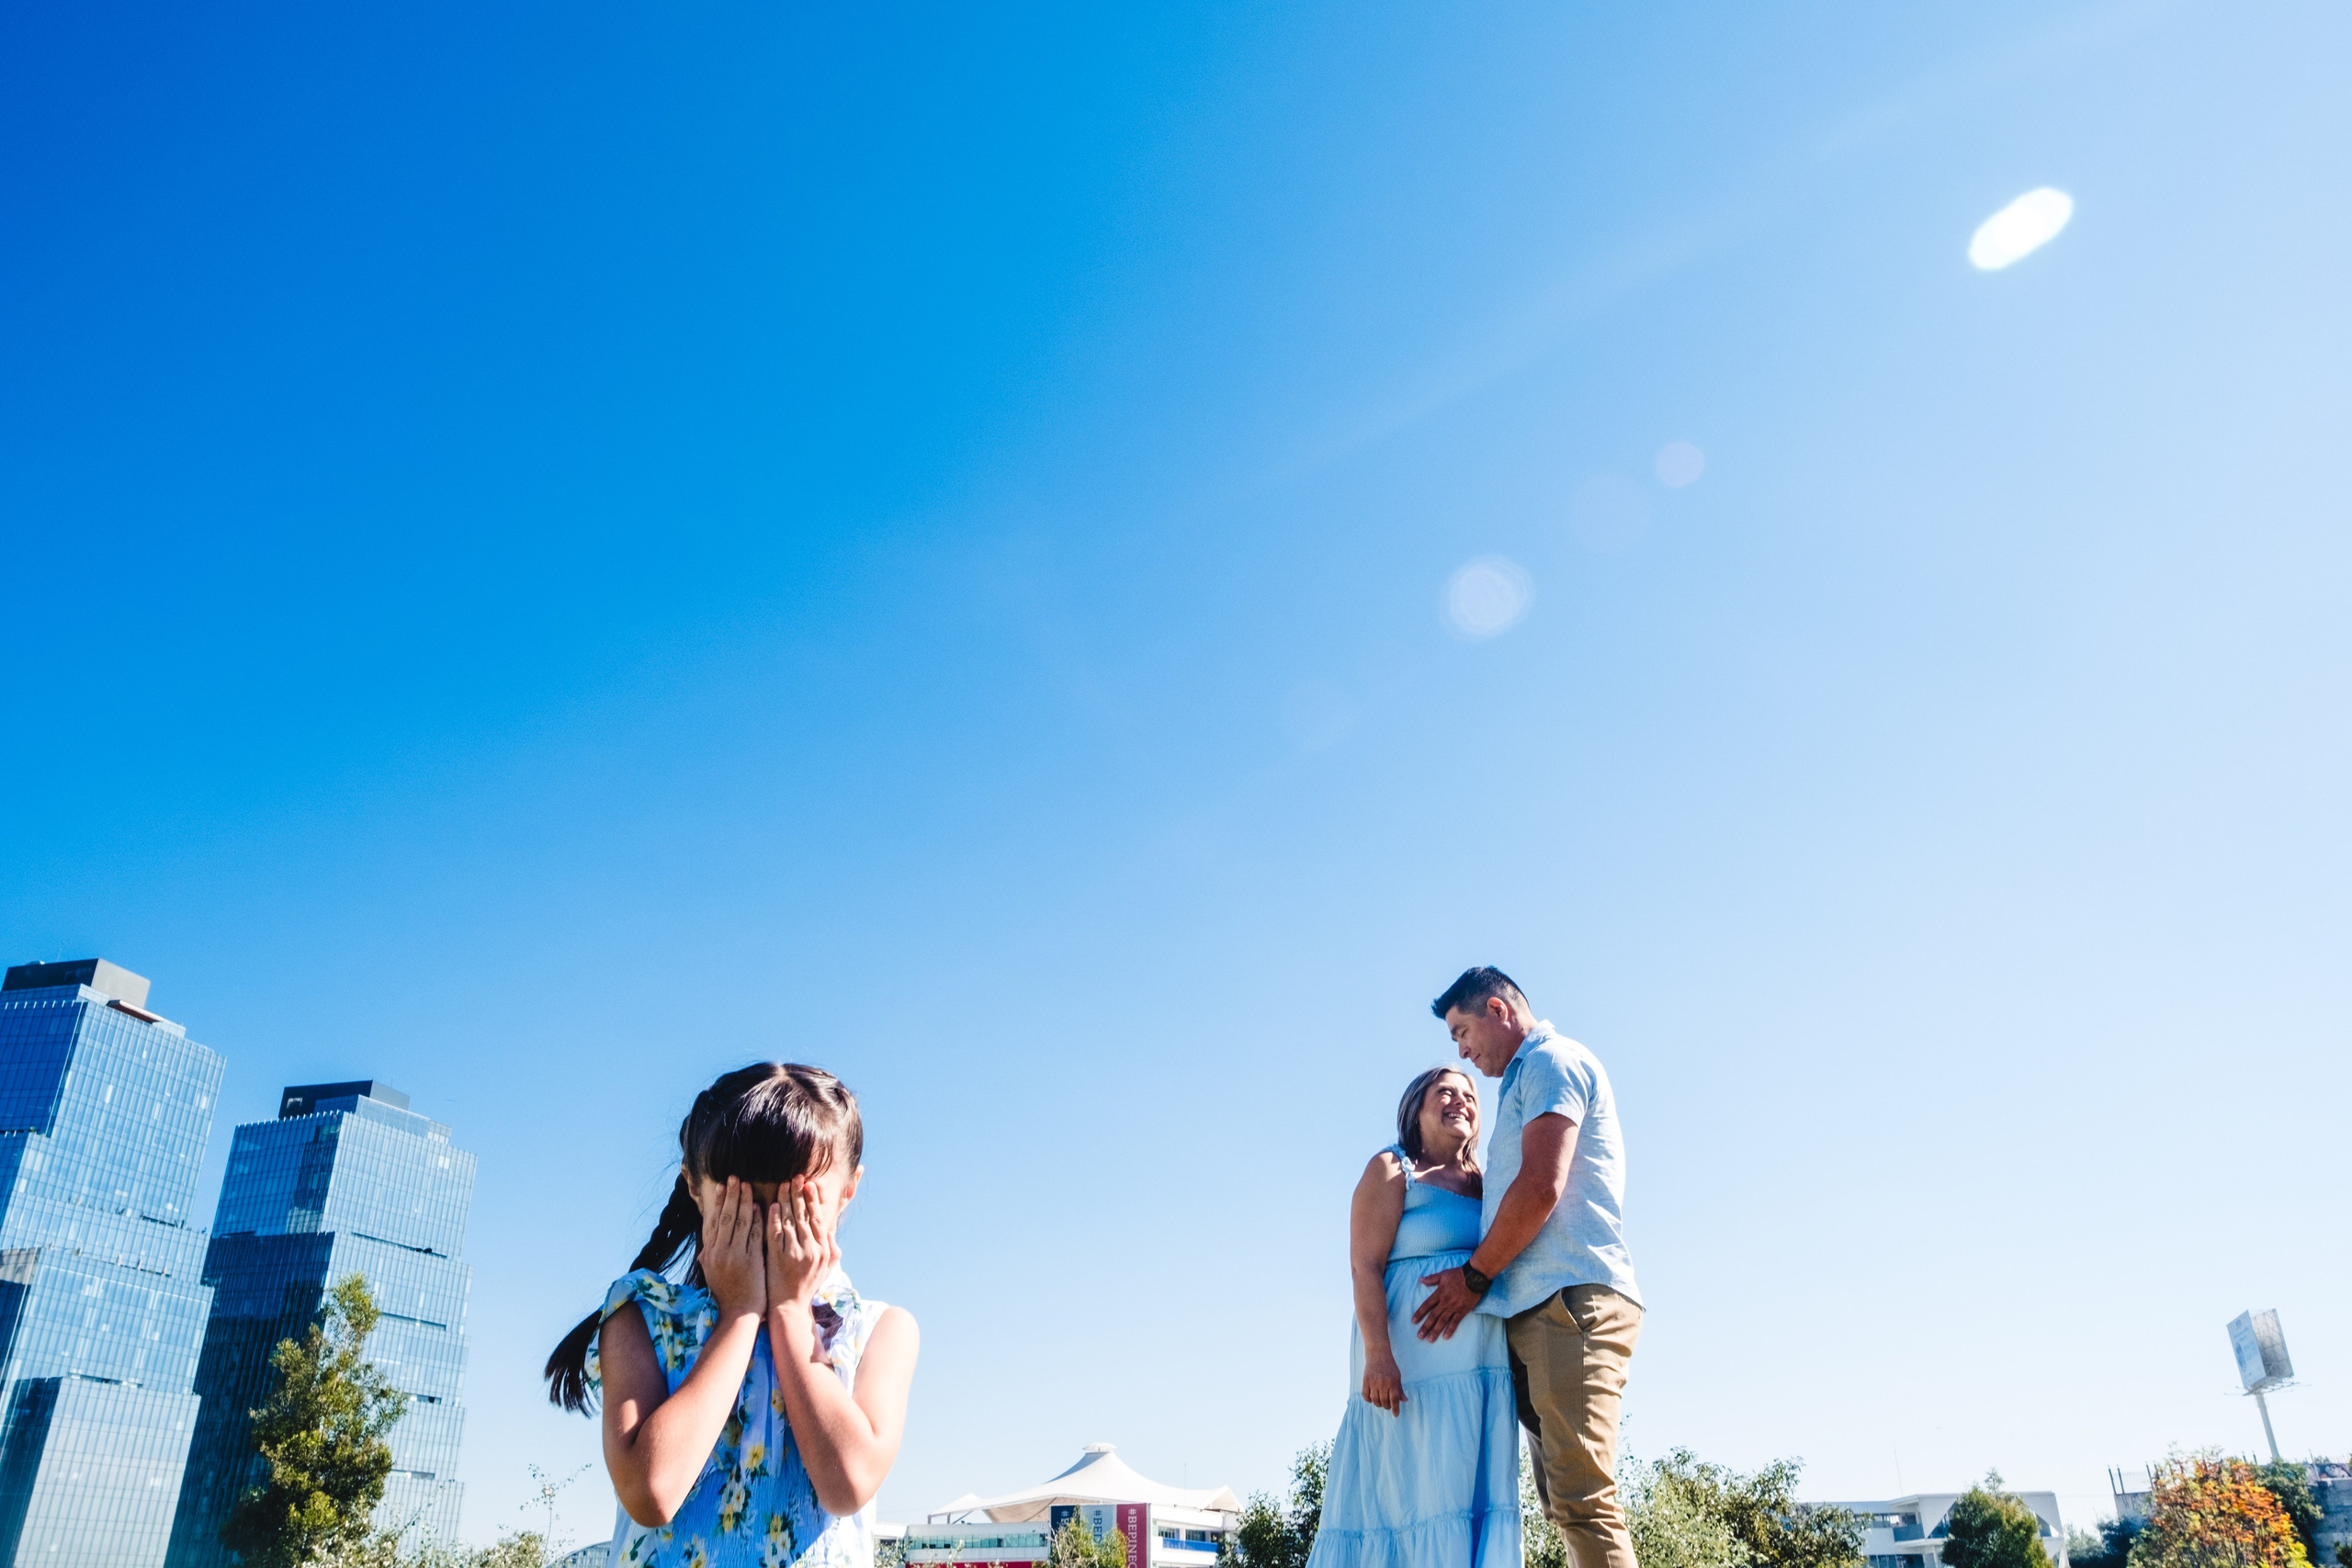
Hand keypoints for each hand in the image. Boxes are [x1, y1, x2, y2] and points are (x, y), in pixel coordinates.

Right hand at [699, 1176, 766, 1319]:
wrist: (738, 1314)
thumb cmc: (728, 1292)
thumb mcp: (712, 1271)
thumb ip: (710, 1253)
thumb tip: (708, 1238)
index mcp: (709, 1253)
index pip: (712, 1221)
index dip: (717, 1202)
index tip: (722, 1186)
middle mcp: (718, 1253)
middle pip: (724, 1217)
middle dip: (731, 1195)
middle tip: (735, 1177)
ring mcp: (734, 1257)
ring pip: (739, 1222)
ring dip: (744, 1201)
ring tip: (747, 1185)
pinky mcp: (750, 1261)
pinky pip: (753, 1235)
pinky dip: (757, 1219)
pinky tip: (761, 1206)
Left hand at [763, 1176, 839, 1311]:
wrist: (789, 1307)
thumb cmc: (807, 1287)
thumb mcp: (826, 1269)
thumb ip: (831, 1250)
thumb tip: (832, 1232)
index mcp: (823, 1250)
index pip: (819, 1219)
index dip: (813, 1201)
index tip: (809, 1185)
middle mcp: (812, 1250)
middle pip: (805, 1216)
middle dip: (800, 1195)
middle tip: (796, 1178)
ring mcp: (795, 1254)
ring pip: (790, 1221)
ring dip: (786, 1202)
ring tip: (783, 1186)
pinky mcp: (779, 1259)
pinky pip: (776, 1234)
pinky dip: (773, 1219)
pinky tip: (770, 1206)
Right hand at [1361, 1355, 1406, 1415]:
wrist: (1378, 1354)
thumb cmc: (1390, 1366)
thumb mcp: (1397, 1376)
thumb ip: (1400, 1389)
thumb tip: (1404, 1401)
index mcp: (1393, 1382)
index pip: (1394, 1400)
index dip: (1395, 1409)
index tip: (1396, 1414)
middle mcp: (1383, 1383)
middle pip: (1384, 1402)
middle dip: (1387, 1406)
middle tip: (1388, 1405)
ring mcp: (1373, 1382)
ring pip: (1375, 1400)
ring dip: (1378, 1404)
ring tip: (1381, 1402)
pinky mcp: (1365, 1381)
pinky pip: (1366, 1396)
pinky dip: (1369, 1400)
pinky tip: (1372, 1398)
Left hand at [1410, 1266, 1480, 1341]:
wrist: (1474, 1277)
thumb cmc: (1458, 1274)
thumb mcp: (1443, 1274)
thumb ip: (1431, 1279)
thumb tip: (1420, 1279)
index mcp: (1439, 1293)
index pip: (1426, 1305)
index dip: (1419, 1313)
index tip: (1413, 1321)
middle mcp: (1445, 1302)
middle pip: (1433, 1316)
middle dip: (1426, 1327)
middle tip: (1419, 1336)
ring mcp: (1454, 1307)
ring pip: (1443, 1321)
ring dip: (1435, 1331)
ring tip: (1429, 1339)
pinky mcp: (1462, 1311)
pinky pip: (1455, 1322)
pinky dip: (1450, 1329)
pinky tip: (1445, 1337)